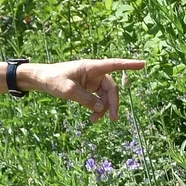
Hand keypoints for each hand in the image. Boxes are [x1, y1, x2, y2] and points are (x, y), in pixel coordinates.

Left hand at [27, 59, 144, 120]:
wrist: (41, 79)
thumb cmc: (53, 79)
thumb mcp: (68, 91)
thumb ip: (86, 99)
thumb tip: (101, 108)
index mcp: (92, 67)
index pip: (115, 64)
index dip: (129, 65)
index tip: (143, 64)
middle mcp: (95, 73)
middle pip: (111, 88)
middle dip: (113, 103)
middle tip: (113, 119)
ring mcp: (92, 81)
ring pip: (106, 96)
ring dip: (104, 109)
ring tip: (95, 121)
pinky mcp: (88, 88)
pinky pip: (98, 99)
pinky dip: (97, 108)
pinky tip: (93, 117)